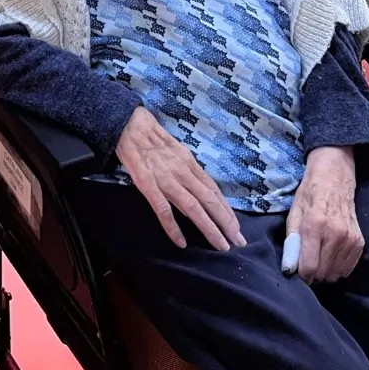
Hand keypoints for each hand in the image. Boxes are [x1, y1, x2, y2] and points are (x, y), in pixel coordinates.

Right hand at [115, 106, 246, 251]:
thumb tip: (199, 193)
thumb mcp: (177, 151)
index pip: (213, 190)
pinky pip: (163, 209)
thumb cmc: (153, 137)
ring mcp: (165, 179)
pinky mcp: (147, 184)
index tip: (236, 226)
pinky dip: (173, 227)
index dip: (226, 210)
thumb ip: (188, 172)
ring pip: (193, 207)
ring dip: (209, 227)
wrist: (129, 125)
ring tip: (221, 245)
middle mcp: (182, 172)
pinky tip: (181, 242)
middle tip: (238, 241)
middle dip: (226, 222)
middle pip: (209, 200)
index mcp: (189, 163)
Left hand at [286, 146, 362, 284]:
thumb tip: (288, 269)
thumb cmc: (310, 193)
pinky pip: (347, 269)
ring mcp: (351, 240)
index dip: (301, 275)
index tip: (296, 272)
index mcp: (315, 224)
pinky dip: (337, 268)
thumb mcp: (294, 212)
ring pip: (335, 274)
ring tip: (318, 256)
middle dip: (312, 273)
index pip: (309, 266)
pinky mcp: (360, 243)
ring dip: (324, 272)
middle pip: (323, 273)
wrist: (335, 178)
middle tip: (306, 261)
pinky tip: (330, 254)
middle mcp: (336, 234)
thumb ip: (292, 241)